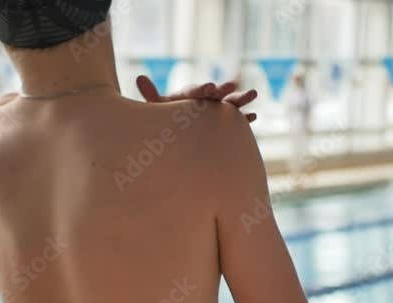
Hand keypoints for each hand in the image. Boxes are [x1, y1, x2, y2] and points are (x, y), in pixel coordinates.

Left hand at [136, 75, 257, 121]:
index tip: (210, 87)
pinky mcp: (223, 124)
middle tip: (232, 86)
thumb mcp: (157, 108)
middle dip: (224, 90)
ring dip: (241, 99)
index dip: (202, 88)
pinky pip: (235, 122)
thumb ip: (151, 94)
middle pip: (215, 94)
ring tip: (253, 93)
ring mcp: (215, 112)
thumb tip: (139, 76)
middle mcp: (204, 101)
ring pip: (229, 105)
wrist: (172, 136)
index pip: (195, 90)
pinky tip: (253, 117)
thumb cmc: (163, 121)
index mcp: (187, 96)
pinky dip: (244, 119)